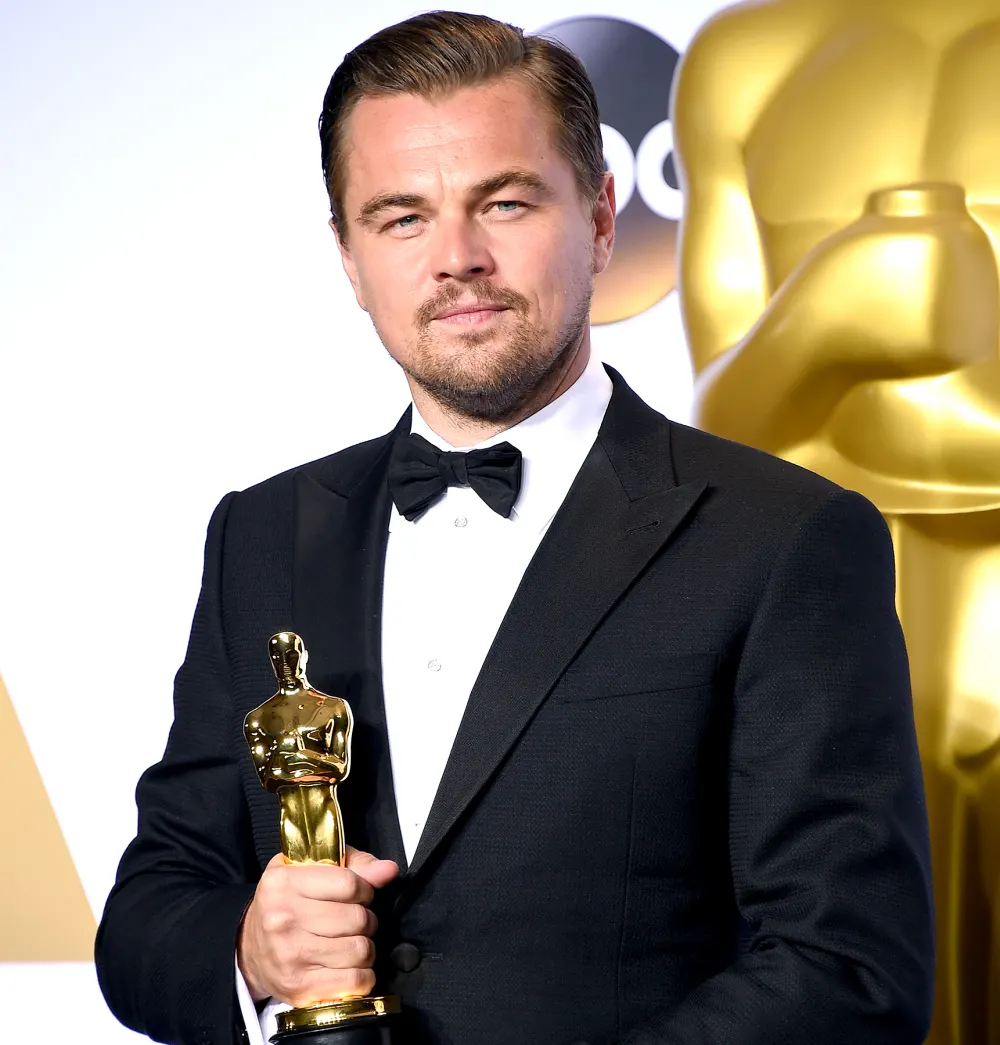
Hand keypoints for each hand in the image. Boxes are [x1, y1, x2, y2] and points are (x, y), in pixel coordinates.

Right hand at [237, 846, 398, 1006]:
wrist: (248, 949)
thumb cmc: (285, 903)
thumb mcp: (309, 869)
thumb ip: (353, 864)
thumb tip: (388, 870)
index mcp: (284, 883)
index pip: (350, 884)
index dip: (365, 889)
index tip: (359, 894)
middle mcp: (283, 920)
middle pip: (357, 918)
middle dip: (365, 919)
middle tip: (353, 921)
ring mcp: (291, 956)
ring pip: (360, 950)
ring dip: (364, 947)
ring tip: (350, 942)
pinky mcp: (300, 988)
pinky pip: (354, 981)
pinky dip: (363, 975)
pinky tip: (350, 966)